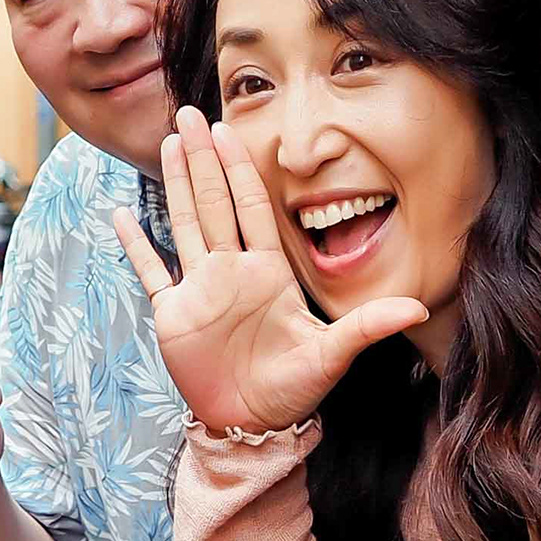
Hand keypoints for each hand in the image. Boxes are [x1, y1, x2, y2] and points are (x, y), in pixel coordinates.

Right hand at [107, 106, 426, 431]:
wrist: (252, 425)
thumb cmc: (295, 390)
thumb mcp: (334, 354)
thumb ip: (369, 325)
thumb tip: (419, 308)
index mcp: (267, 271)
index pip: (251, 206)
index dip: (239, 168)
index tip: (228, 131)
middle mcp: (231, 270)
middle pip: (214, 202)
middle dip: (203, 159)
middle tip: (191, 115)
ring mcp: (200, 289)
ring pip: (184, 223)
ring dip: (175, 184)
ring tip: (169, 144)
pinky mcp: (173, 314)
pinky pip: (150, 271)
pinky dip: (135, 244)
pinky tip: (120, 214)